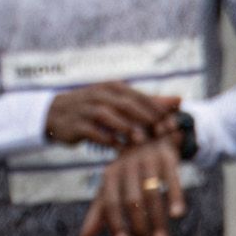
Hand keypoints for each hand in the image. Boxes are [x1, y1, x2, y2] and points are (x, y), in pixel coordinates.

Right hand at [44, 81, 180, 148]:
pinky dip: (106, 139)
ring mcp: (87, 109)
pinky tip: (118, 147)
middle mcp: (100, 95)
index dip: (155, 109)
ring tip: (140, 140)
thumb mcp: (120, 101)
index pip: (139, 96)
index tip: (170, 123)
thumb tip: (180, 100)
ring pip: (109, 116)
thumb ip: (149, 102)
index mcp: (114, 87)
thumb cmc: (95, 108)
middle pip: (126, 104)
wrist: (56, 113)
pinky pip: (93, 132)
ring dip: (125, 128)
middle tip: (160, 133)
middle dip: (144, 118)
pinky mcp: (77, 124)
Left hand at [78, 136, 187, 235]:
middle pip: (132, 201)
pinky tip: (178, 215)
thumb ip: (100, 212)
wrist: (152, 136)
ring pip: (152, 194)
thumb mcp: (112, 187)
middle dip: (139, 228)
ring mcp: (148, 160)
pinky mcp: (168, 158)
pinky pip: (173, 179)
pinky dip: (175, 197)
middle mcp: (127, 166)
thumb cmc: (129, 170)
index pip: (111, 203)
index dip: (115, 224)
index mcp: (110, 174)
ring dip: (157, 220)